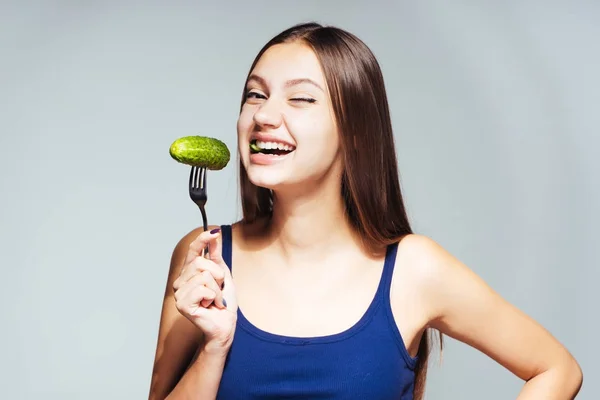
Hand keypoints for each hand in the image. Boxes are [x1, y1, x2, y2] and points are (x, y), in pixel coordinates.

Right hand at [172, 228, 236, 352]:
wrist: (225, 323)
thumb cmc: (223, 301)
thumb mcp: (223, 274)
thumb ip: (216, 255)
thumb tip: (213, 233)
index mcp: (189, 272)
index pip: (192, 250)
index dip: (202, 240)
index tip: (214, 232)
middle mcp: (181, 280)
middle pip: (200, 262)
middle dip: (217, 275)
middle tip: (219, 289)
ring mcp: (179, 292)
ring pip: (203, 276)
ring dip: (216, 289)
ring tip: (214, 299)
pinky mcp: (182, 304)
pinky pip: (203, 290)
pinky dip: (213, 297)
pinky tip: (210, 306)